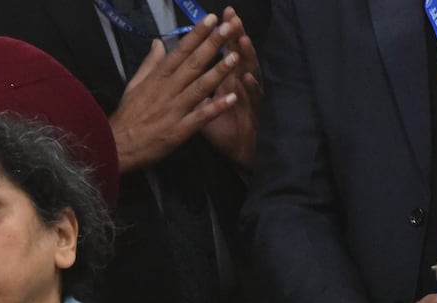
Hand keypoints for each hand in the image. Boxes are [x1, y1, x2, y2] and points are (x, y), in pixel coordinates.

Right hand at [110, 13, 243, 171]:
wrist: (117, 146)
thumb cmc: (128, 116)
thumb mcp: (134, 84)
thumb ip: (149, 63)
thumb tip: (158, 42)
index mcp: (157, 78)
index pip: (180, 51)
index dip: (196, 34)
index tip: (211, 19)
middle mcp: (167, 90)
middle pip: (193, 64)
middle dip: (212, 45)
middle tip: (229, 28)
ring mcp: (174, 110)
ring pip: (200, 87)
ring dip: (218, 72)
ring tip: (235, 57)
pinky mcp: (179, 131)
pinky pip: (200, 117)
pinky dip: (216, 107)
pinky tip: (232, 98)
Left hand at [198, 9, 262, 166]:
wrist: (234, 152)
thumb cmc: (219, 127)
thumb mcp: (202, 102)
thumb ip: (195, 81)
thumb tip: (184, 64)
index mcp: (227, 79)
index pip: (224, 52)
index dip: (220, 35)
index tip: (216, 15)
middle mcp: (240, 83)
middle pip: (239, 56)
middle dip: (236, 36)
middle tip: (233, 18)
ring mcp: (248, 97)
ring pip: (249, 72)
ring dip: (246, 58)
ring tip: (242, 41)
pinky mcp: (252, 113)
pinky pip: (252, 100)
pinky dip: (250, 89)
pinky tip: (247, 77)